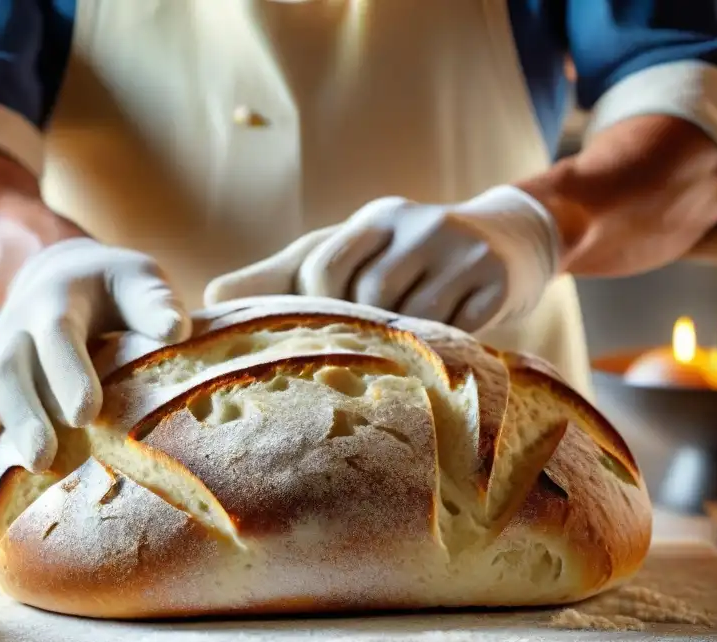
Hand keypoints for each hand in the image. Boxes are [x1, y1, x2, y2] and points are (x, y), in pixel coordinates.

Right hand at [0, 238, 189, 472]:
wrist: (60, 270)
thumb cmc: (114, 285)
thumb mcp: (138, 278)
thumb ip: (155, 302)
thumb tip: (175, 330)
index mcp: (59, 297)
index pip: (58, 334)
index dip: (69, 372)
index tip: (86, 413)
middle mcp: (18, 322)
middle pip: (11, 366)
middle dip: (26, 413)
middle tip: (44, 457)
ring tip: (14, 470)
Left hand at [204, 186, 560, 332]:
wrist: (508, 241)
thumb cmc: (405, 259)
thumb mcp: (349, 256)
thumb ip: (283, 277)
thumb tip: (208, 299)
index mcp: (374, 218)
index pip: (322, 266)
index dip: (318, 305)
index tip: (333, 324)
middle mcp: (418, 224)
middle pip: (367, 296)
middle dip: (364, 328)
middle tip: (372, 347)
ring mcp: (461, 250)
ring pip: (411, 317)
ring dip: (403, 341)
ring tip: (406, 348)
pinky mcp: (496, 281)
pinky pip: (456, 330)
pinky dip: (442, 346)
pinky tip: (442, 347)